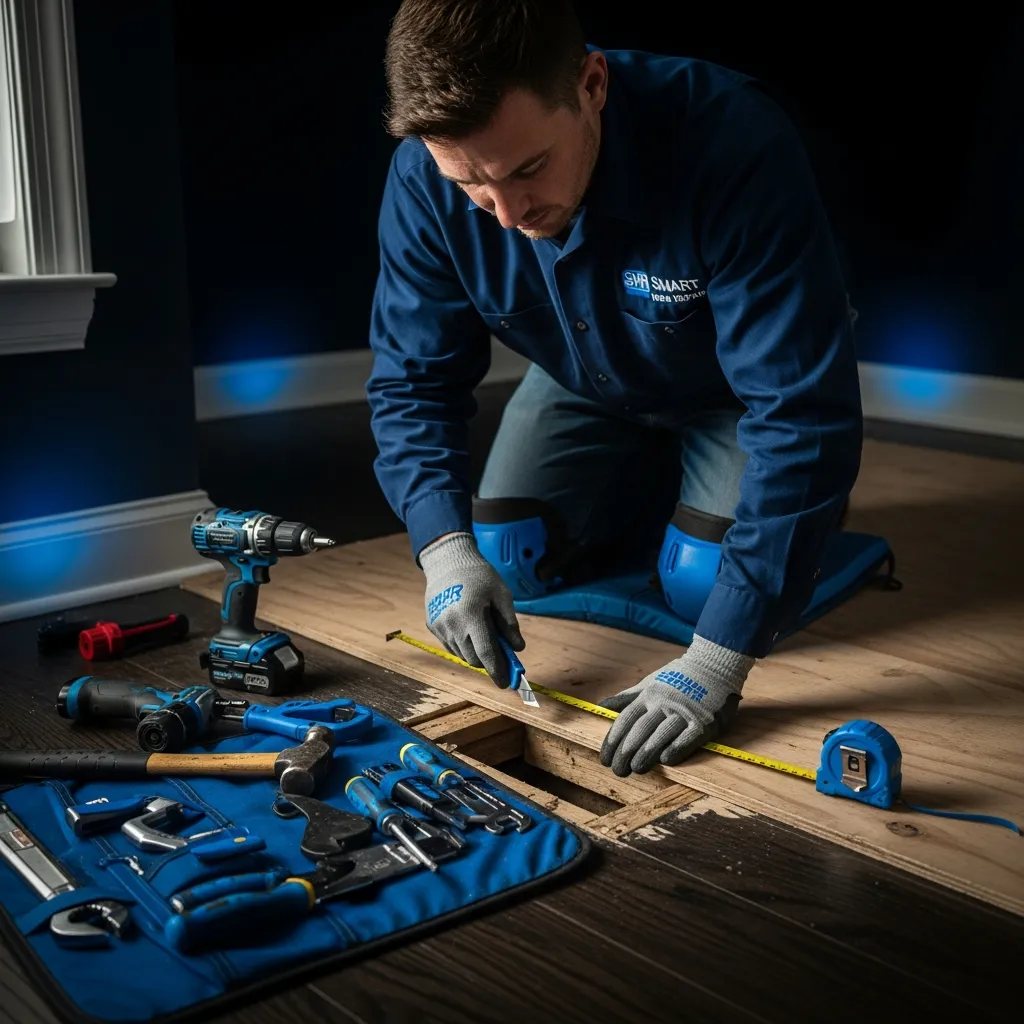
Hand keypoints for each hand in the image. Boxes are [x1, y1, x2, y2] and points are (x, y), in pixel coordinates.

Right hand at [419, 532, 523, 688]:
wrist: (448, 561)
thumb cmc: (479, 576)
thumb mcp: (502, 594)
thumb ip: (510, 623)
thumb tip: (518, 649)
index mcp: (471, 615)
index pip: (486, 652)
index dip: (497, 670)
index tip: (506, 683)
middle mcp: (452, 624)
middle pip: (473, 658)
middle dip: (489, 662)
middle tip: (503, 658)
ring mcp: (440, 626)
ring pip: (462, 654)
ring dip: (476, 653)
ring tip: (485, 636)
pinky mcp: (432, 625)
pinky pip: (451, 645)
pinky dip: (464, 645)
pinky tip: (470, 630)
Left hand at [598, 636, 753, 775]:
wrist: (714, 665)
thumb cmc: (679, 677)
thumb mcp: (650, 682)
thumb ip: (627, 697)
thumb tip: (602, 706)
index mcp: (648, 695)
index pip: (626, 720)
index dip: (614, 740)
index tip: (605, 758)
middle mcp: (663, 703)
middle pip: (640, 730)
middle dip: (626, 752)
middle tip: (617, 770)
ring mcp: (684, 712)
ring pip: (661, 735)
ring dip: (647, 754)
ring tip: (636, 769)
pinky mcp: (704, 721)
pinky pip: (688, 737)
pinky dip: (677, 748)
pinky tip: (666, 761)